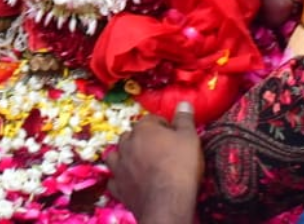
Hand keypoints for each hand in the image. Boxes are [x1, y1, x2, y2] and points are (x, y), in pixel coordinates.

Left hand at [107, 101, 202, 223]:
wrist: (166, 201)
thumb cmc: (181, 166)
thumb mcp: (189, 138)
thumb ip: (185, 120)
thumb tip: (184, 103)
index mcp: (143, 129)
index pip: (151, 120)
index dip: (163, 126)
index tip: (173, 135)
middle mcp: (126, 144)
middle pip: (131, 135)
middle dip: (142, 139)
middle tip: (158, 149)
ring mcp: (119, 166)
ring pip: (115, 154)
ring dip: (124, 155)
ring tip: (138, 161)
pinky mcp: (118, 187)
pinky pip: (114, 179)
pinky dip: (120, 179)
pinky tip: (128, 181)